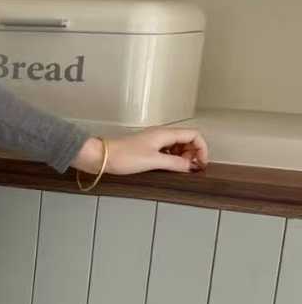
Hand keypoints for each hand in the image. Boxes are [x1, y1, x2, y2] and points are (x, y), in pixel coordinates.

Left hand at [72, 126, 209, 177]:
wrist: (102, 157)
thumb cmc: (125, 157)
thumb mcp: (153, 161)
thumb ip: (174, 163)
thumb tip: (190, 166)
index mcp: (165, 133)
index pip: (193, 135)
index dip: (201, 148)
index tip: (200, 164)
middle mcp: (162, 134)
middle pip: (186, 140)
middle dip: (192, 153)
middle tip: (189, 170)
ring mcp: (154, 140)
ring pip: (176, 146)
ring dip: (182, 157)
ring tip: (179, 170)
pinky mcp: (147, 148)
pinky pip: (166, 151)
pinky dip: (172, 158)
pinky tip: (168, 168)